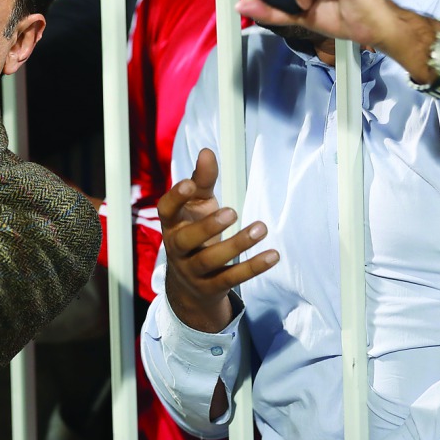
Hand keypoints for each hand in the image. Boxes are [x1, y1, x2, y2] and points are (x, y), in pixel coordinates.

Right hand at [158, 149, 277, 332]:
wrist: (190, 286)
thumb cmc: (195, 232)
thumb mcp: (198, 206)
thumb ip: (202, 180)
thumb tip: (207, 151)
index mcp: (173, 223)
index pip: (166, 210)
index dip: (176, 197)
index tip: (190, 184)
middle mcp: (177, 248)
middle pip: (186, 239)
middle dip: (207, 226)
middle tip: (232, 211)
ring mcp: (192, 270)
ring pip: (210, 260)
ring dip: (237, 244)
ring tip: (261, 228)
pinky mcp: (211, 287)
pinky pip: (231, 278)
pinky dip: (253, 267)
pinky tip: (272, 255)